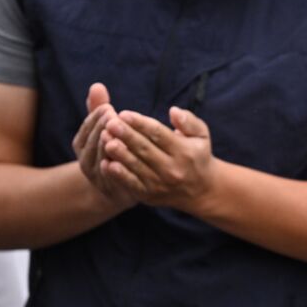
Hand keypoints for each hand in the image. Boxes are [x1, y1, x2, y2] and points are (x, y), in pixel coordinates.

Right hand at [71, 83, 133, 208]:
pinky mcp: (111, 189)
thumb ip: (99, 109)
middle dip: (103, 130)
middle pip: (93, 143)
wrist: (118, 189)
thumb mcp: (104, 129)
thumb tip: (97, 85)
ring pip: (101, 159)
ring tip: (120, 137)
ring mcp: (97, 176)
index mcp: (82, 144)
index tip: (108, 108)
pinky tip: (123, 159)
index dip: (96, 118)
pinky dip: (116, 169)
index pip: (87, 128)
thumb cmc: (113, 149)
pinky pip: (112, 178)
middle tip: (115, 119)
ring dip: (109, 147)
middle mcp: (86, 160)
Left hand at [100, 106, 215, 208]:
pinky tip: (106, 163)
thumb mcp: (201, 135)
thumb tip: (173, 111)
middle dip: (126, 135)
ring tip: (105, 139)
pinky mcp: (149, 195)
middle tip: (110, 123)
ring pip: (136, 166)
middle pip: (145, 149)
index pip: (159, 134)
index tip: (124, 114)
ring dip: (119, 153)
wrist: (200, 190)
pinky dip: (118, 175)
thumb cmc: (196, 155)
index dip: (140, 123)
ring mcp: (160, 183)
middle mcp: (173, 169)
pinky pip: (131, 184)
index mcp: (185, 152)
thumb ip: (189, 121)